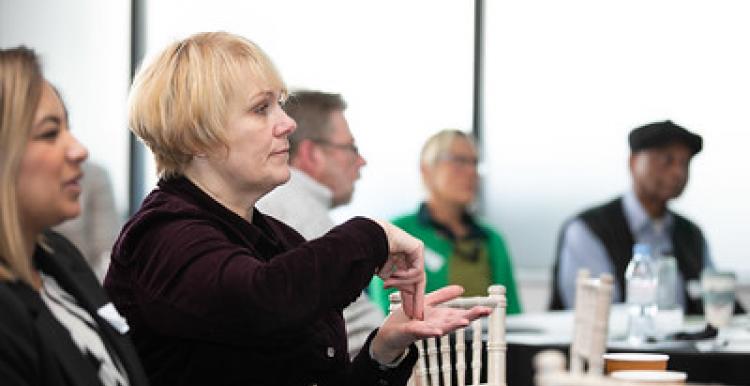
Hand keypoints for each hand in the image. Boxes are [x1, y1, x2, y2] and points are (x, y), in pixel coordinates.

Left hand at [369, 285, 492, 364]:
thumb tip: (461, 288)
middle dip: (470, 316)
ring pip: (442, 327)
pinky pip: (421, 332)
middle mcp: (436, 324)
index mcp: (441, 317)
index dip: (475, 311)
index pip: (460, 313)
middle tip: (485, 312)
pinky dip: (429, 332)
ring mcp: (425, 330)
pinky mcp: (411, 332)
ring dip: (453, 325)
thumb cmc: (409, 318)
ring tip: (465, 322)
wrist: (389, 332)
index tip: (490, 308)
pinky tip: (437, 331)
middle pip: (455, 320)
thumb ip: (443, 296)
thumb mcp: (428, 302)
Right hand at [373, 220, 424, 319]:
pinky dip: (404, 276)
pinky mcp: (418, 247)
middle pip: (418, 282)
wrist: (367, 238)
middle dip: (416, 300)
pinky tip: (394, 273)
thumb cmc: (370, 254)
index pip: (409, 282)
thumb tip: (406, 291)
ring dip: (400, 284)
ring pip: (416, 278)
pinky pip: (416, 271)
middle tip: (416, 315)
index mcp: (401, 261)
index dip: (409, 298)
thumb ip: (394, 282)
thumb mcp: (384, 274)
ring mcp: (415, 251)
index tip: (410, 313)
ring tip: (386, 283)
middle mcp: (409, 256)